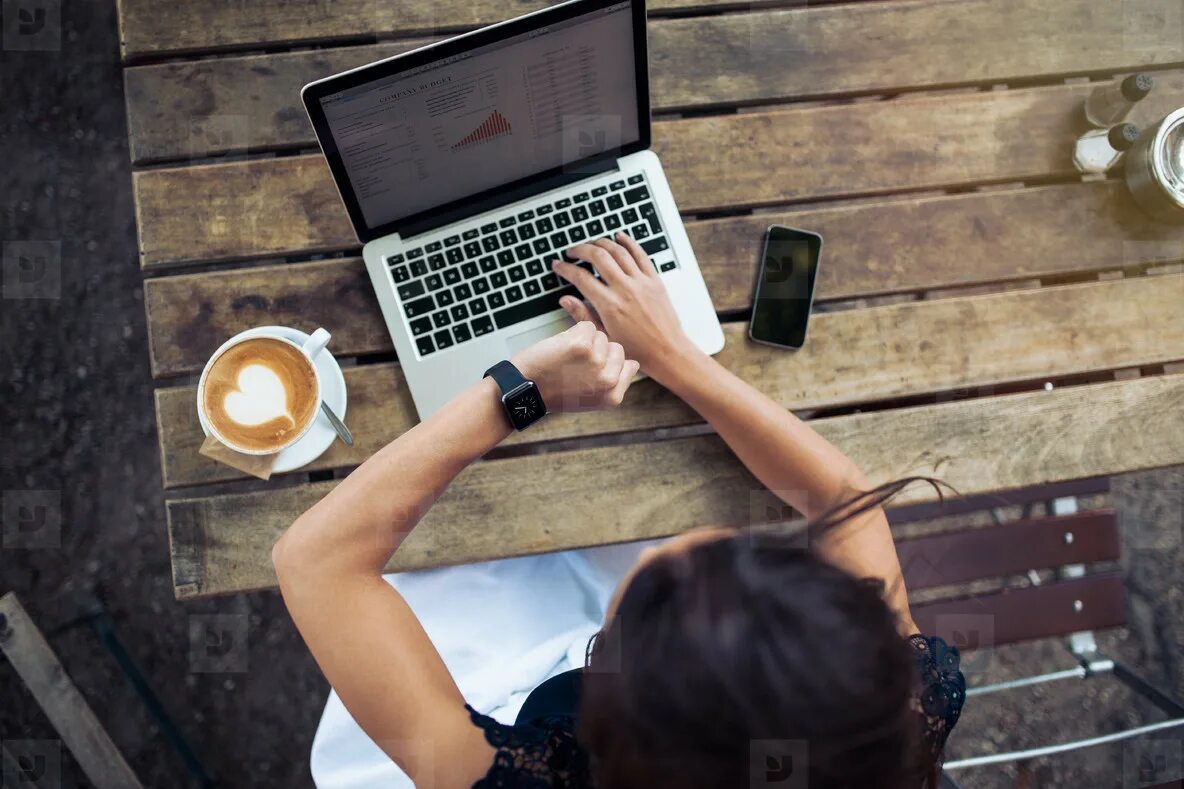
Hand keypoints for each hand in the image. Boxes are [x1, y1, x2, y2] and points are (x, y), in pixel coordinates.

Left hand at [509, 320, 639, 412]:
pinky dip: (572, 332)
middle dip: (599, 350)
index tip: (594, 367)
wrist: (525, 390)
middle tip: (576, 364)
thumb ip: (612, 384)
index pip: (631, 364)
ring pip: (601, 335)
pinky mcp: (581, 345)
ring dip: (584, 340)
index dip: (611, 361)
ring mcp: (597, 362)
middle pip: (617, 347)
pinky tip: (562, 348)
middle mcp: (609, 380)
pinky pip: (586, 325)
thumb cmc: (554, 394)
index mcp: (614, 396)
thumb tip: (633, 364)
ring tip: (567, 358)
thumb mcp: (591, 399)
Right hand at [552, 233, 697, 382]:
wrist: (667, 353)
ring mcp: (642, 282)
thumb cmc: (637, 350)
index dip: (566, 269)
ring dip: (601, 242)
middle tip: (572, 251)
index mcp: (610, 305)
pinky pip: (641, 254)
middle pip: (598, 256)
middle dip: (581, 249)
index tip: (559, 265)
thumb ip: (583, 316)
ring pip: (618, 250)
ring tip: (591, 244)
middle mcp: (625, 289)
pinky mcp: (655, 280)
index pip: (581, 278)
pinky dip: (628, 242)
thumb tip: (566, 300)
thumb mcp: (604, 337)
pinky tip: (619, 237)